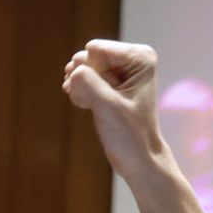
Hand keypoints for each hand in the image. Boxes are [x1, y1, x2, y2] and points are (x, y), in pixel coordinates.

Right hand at [62, 40, 162, 180]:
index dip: (93, 76)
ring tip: (95, 107)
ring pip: (81, 67)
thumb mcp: (108, 106)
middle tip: (101, 105)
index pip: (95, 50)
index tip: (111, 100)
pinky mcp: (109, 82)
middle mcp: (131, 58)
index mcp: (141, 56)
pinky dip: (80, 92)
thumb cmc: (131, 136)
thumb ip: (86, 80)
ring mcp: (119, 69)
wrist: (139, 161)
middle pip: (87, 57)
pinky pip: (81, 77)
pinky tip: (89, 106)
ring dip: (80, 88)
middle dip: (85, 81)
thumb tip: (72, 71)